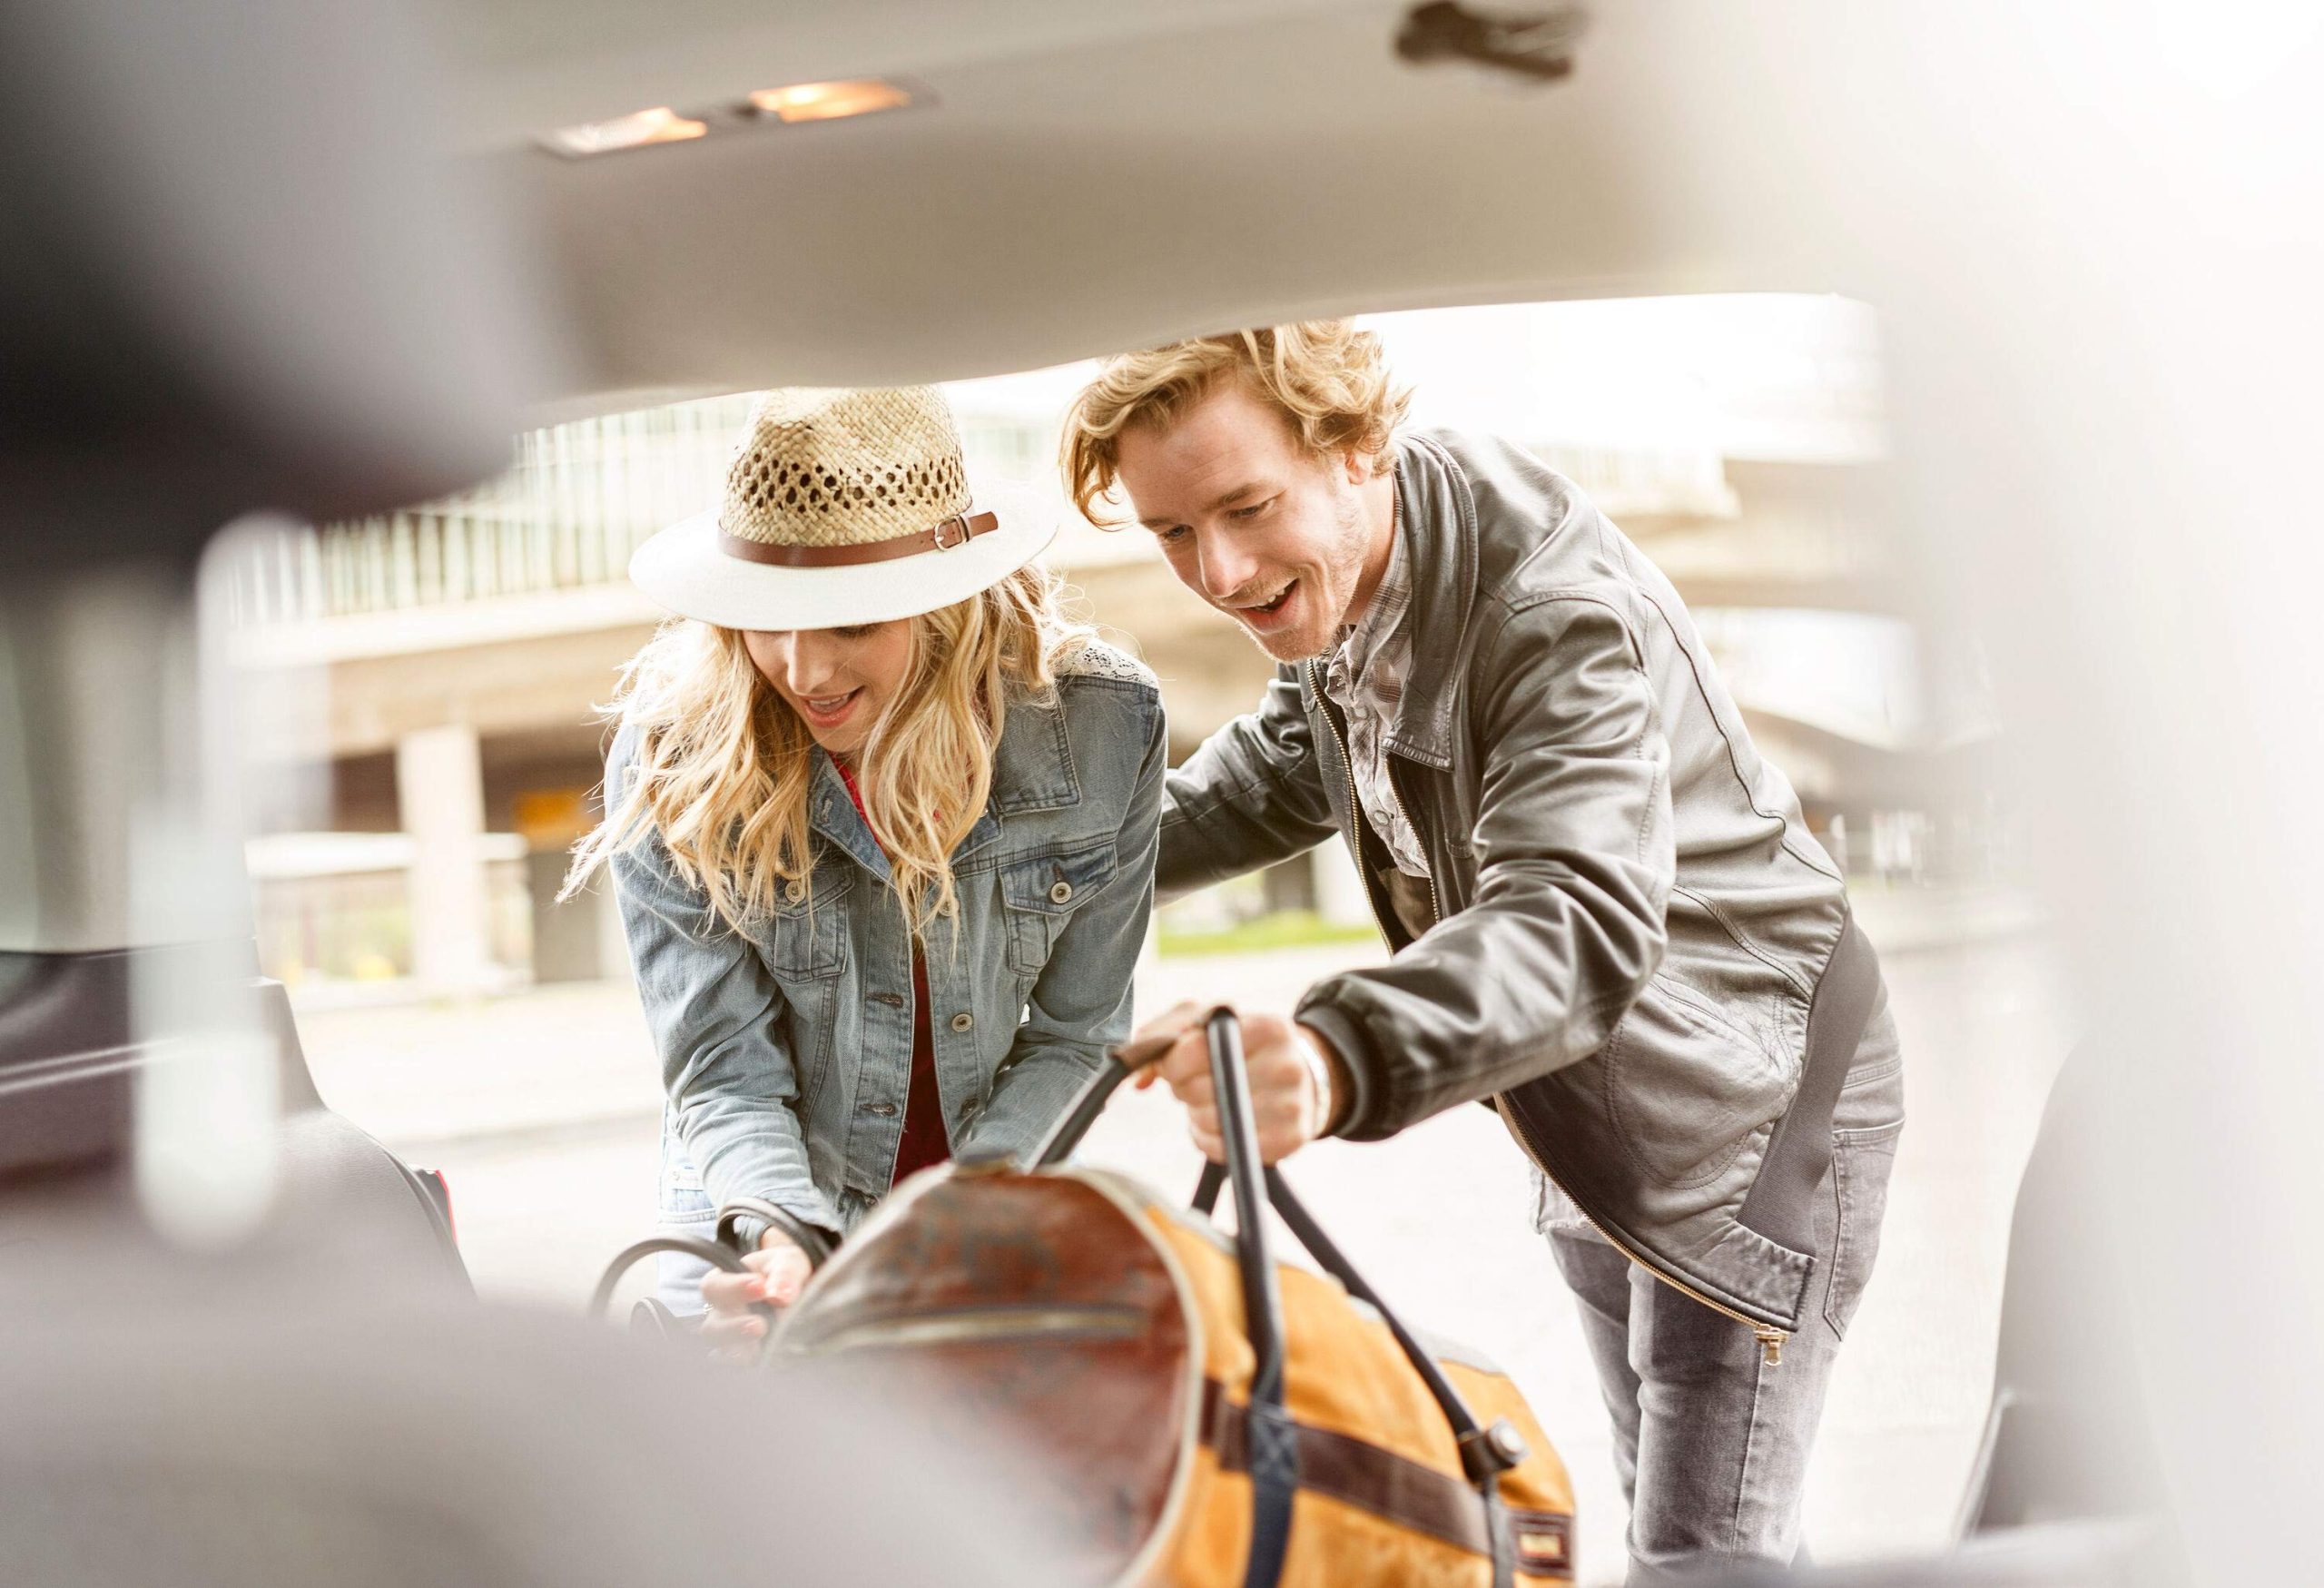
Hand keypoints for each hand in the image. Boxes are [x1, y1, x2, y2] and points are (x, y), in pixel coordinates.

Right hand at [698, 1227, 813, 1361]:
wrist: (796, 1288)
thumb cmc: (783, 1270)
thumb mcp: (787, 1261)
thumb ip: (783, 1274)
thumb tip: (780, 1296)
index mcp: (724, 1283)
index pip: (716, 1287)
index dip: (734, 1289)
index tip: (760, 1287)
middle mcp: (722, 1314)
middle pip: (712, 1327)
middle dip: (734, 1329)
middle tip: (759, 1326)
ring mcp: (732, 1338)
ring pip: (724, 1351)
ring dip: (741, 1352)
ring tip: (761, 1349)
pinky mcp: (749, 1356)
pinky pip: (743, 1366)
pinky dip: (753, 1366)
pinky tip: (764, 1363)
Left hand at [1129, 1001, 1343, 1163]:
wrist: (1302, 1077)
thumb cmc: (1243, 1045)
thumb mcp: (1210, 1020)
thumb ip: (1165, 1031)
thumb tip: (1139, 1076)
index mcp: (1269, 1027)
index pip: (1196, 1048)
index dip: (1172, 1062)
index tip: (1173, 1065)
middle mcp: (1287, 1066)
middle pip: (1200, 1088)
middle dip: (1185, 1088)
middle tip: (1197, 1082)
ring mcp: (1291, 1107)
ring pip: (1210, 1121)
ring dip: (1197, 1114)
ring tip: (1213, 1100)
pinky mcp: (1288, 1141)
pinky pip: (1224, 1149)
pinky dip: (1210, 1139)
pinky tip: (1223, 1123)